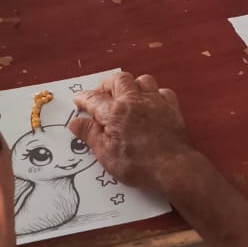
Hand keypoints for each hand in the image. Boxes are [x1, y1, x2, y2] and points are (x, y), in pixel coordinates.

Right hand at [71, 71, 193, 191]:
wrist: (172, 167)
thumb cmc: (138, 165)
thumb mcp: (106, 154)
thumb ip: (90, 135)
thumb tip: (75, 122)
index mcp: (115, 112)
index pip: (93, 98)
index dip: (83, 99)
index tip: (79, 101)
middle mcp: (134, 100)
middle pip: (118, 79)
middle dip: (107, 85)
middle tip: (102, 96)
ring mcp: (155, 101)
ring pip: (142, 80)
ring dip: (132, 86)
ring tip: (127, 97)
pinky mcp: (171, 107)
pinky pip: (162, 91)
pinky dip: (154, 95)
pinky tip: (150, 105)